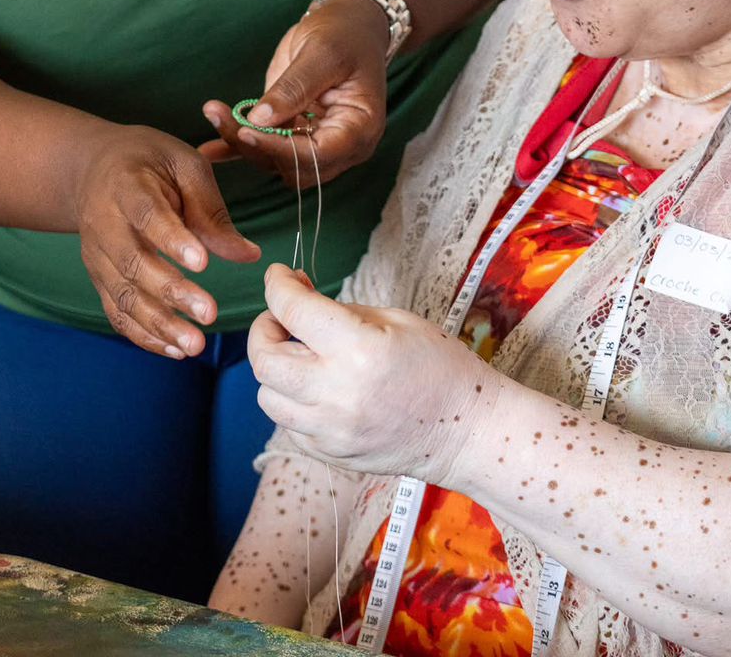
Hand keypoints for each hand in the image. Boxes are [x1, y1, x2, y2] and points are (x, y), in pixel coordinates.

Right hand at [74, 126, 259, 359]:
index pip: (147, 215)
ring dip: (159, 324)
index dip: (172, 240)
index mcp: (126, 185)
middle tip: (210, 313)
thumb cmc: (150, 163)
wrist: (93, 168)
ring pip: (123, 296)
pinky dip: (144, 336)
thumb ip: (211, 211)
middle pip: (133, 262)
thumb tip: (249, 255)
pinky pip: (117, 313)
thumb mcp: (184, 165)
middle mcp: (103, 223)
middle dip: (171, 292)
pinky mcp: (100, 279)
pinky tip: (175, 349)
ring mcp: (97, 255)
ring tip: (195, 345)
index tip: (203, 262)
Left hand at [200, 0, 389, 186]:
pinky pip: (264, 149)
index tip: (247, 131)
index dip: (282, 150)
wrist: (348, 25)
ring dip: (242, 143)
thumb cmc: (345, 34)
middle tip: (222, 117)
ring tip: (213, 112)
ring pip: (274, 160)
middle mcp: (340, 145)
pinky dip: (236, 150)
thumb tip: (260, 120)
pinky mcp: (294, 132)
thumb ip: (294, 88)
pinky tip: (208, 150)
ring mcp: (316, 141)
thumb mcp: (322, 53)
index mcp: (359, 128)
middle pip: (294, 166)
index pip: (319, 156)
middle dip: (257, 147)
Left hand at [248, 265, 500, 483]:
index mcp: (357, 348)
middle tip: (281, 318)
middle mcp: (336, 393)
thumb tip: (300, 302)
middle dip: (262, 329)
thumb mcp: (395, 320)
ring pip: (268, 397)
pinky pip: (290, 425)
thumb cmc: (440, 365)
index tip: (279, 276)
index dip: (277, 284)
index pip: (292, 309)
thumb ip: (340, 313)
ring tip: (300, 355)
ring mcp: (331, 431)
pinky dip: (292, 402)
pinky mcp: (332, 455)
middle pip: (263, 360)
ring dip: (274, 369)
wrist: (468, 430)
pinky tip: (316, 388)